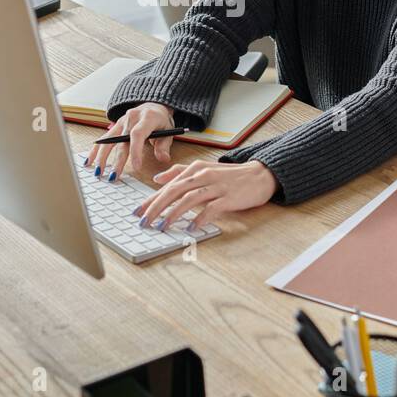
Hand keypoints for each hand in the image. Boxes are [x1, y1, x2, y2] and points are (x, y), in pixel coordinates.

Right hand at [85, 102, 174, 178]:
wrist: (154, 105)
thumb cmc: (161, 120)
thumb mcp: (168, 131)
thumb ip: (164, 145)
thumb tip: (163, 158)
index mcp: (146, 118)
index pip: (137, 135)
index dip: (136, 151)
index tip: (136, 167)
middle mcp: (131, 118)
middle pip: (121, 141)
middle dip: (117, 160)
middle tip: (113, 176)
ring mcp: (121, 121)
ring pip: (108, 140)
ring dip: (102, 157)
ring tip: (98, 172)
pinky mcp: (115, 126)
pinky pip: (103, 138)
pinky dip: (96, 150)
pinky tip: (89, 161)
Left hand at [133, 159, 278, 231]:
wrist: (259, 175)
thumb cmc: (229, 175)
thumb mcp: (203, 169)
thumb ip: (179, 172)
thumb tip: (157, 179)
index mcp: (194, 169)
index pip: (168, 185)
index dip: (151, 199)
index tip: (137, 212)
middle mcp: (203, 175)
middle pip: (174, 191)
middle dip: (156, 207)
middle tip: (144, 222)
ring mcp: (216, 186)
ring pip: (190, 199)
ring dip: (174, 214)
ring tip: (162, 226)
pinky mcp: (229, 197)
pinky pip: (212, 208)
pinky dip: (200, 218)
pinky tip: (191, 228)